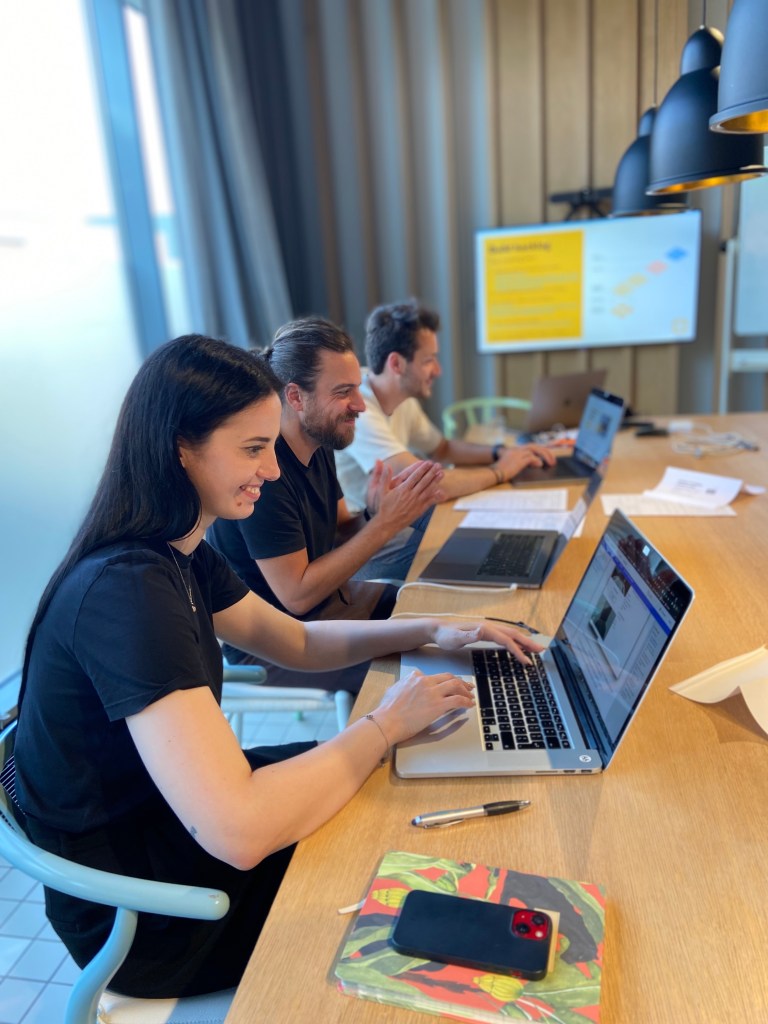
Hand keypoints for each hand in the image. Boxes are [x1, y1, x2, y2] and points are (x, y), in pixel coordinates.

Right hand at [367, 460, 443, 533]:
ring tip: (442, 473)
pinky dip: (435, 496)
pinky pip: (429, 502)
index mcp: (402, 489)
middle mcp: (411, 495)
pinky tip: (440, 491)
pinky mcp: (419, 510)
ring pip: (428, 490)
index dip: (422, 468)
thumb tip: (387, 465)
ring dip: (436, 481)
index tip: (428, 462)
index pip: (415, 476)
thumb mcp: (380, 491)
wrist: (387, 524)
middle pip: (424, 481)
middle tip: (438, 465)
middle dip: (432, 472)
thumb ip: (384, 477)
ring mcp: (416, 503)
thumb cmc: (383, 507)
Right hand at [372, 669, 474, 744]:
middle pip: (448, 677)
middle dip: (459, 681)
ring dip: (465, 690)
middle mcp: (425, 681)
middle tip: (466, 687)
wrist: (387, 721)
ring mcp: (432, 692)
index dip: (444, 681)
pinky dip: (466, 701)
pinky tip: (469, 705)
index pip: (434, 676)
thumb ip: (404, 684)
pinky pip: (457, 700)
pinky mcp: (438, 705)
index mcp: (414, 677)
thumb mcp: (394, 689)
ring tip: (470, 695)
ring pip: (455, 685)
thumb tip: (407, 683)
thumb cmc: (387, 711)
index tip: (448, 686)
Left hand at [429, 618, 543, 664]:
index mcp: (484, 629)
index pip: (506, 640)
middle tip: (541, 651)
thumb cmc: (445, 636)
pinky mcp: (485, 633)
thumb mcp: (454, 638)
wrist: (438, 630)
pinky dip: (514, 642)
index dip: (518, 650)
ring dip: (523, 641)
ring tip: (534, 649)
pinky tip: (517, 647)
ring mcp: (487, 629)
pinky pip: (504, 637)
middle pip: (512, 634)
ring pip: (510, 634)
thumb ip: (468, 636)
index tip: (527, 661)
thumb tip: (482, 630)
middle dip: (527, 643)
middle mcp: (488, 627)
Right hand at [494, 443, 555, 481]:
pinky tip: (541, 465)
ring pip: (535, 450)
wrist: (494, 473)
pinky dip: (537, 461)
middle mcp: (518, 449)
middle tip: (553, 460)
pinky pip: (531, 457)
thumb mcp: (513, 464)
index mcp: (516, 450)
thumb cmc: (502, 472)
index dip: (542, 449)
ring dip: (545, 456)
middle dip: (546, 452)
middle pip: (535, 446)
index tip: (549, 453)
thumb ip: (524, 462)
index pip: (532, 446)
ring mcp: (518, 453)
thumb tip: (538, 463)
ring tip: (551, 463)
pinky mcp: (518, 460)